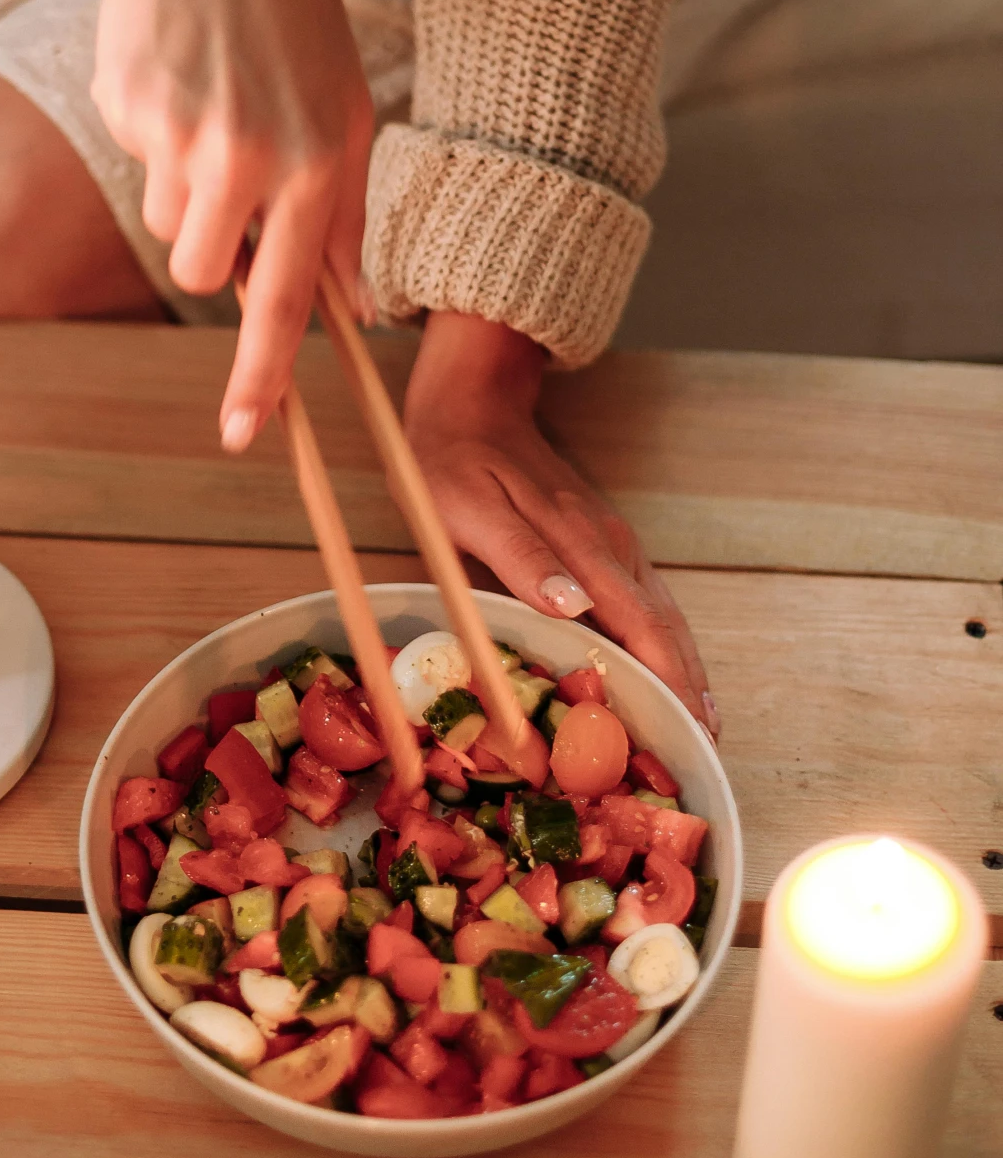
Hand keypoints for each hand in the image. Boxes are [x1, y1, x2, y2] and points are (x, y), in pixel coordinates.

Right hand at [0, 0, 371, 446]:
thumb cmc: (289, 25)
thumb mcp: (347, 108)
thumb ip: (346, 212)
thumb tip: (356, 306)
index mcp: (320, 161)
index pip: (283, 296)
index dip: (262, 374)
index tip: (244, 434)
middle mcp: (254, 154)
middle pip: (199, 270)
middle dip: (204, 238)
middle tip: (227, 163)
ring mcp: (186, 132)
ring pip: (162, 221)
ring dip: (176, 186)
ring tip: (206, 107)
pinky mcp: (131, 107)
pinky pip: (132, 162)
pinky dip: (148, 131)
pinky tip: (175, 73)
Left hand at [405, 311, 718, 735]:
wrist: (470, 405)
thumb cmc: (456, 463)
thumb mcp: (470, 510)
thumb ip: (522, 558)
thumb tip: (576, 607)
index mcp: (584, 543)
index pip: (642, 627)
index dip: (667, 684)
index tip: (685, 733)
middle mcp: (613, 546)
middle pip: (667, 628)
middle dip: (688, 690)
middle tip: (702, 752)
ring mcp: (613, 543)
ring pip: (663, 616)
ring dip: (684, 670)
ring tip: (698, 726)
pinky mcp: (604, 543)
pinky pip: (646, 603)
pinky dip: (665, 644)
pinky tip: (668, 670)